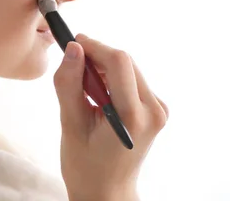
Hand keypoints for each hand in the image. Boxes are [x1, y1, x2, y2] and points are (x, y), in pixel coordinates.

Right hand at [53, 34, 168, 200]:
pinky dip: (115, 80)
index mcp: (133, 116)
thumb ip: (70, 84)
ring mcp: (160, 110)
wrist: (108, 191)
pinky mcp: (158, 109)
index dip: (95, 47)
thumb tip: (73, 48)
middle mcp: (154, 110)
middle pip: (126, 63)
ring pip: (130, 70)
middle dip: (99, 57)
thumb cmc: (86, 166)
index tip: (73, 43)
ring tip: (84, 88)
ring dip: (106, 69)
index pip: (119, 63)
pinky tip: (100, 96)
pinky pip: (134, 81)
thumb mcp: (71, 125)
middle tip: (73, 64)